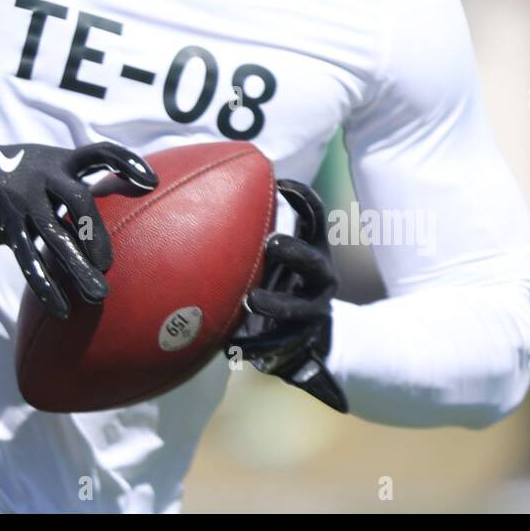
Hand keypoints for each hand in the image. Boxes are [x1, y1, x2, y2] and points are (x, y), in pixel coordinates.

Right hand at [0, 133, 157, 320]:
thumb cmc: (5, 172)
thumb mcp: (39, 166)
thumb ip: (67, 185)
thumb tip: (103, 215)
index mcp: (57, 160)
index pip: (99, 153)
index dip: (126, 163)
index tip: (150, 180)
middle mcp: (42, 176)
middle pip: (78, 200)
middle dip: (96, 232)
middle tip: (110, 263)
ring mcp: (22, 200)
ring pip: (54, 236)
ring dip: (77, 268)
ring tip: (98, 294)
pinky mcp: (4, 225)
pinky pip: (28, 258)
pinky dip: (45, 286)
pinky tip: (61, 309)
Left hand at [226, 178, 347, 412]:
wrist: (312, 338)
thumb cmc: (282, 281)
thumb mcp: (279, 254)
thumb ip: (258, 229)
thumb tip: (209, 189)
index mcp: (313, 249)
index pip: (315, 217)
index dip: (303, 198)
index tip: (281, 184)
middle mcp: (320, 278)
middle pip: (313, 262)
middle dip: (295, 251)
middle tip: (272, 242)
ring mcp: (313, 312)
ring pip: (300, 308)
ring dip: (276, 303)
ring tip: (252, 300)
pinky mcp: (300, 341)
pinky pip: (278, 345)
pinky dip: (256, 344)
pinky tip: (236, 346)